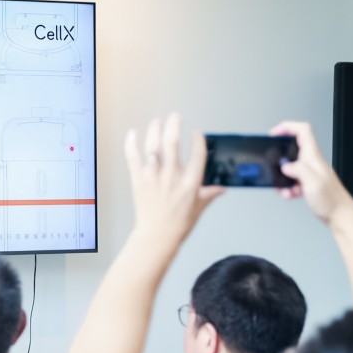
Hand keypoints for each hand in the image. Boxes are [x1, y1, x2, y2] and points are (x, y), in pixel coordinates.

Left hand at [125, 113, 224, 241]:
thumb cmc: (178, 224)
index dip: (198, 141)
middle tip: (175, 116)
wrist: (157, 236)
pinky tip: (132, 134)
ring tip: (157, 121)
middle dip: (174, 126)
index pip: (197, 154)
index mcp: (191, 182)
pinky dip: (131, 145)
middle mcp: (172, 176)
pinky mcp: (139, 180)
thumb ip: (209, 194)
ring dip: (155, 131)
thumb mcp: (199, 208)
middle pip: (173, 143)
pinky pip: (133, 158)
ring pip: (153, 147)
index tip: (197, 134)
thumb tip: (221, 189)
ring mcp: (154, 177)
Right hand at [269, 121, 352, 223]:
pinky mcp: (307, 183)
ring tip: (284, 187)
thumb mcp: (313, 182)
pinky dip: (287, 187)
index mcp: (313, 157)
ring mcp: (309, 172)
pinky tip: (290, 194)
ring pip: (289, 167)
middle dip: (279, 157)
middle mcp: (311, 162)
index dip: (287, 127)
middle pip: (292, 148)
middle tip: (272, 164)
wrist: (340, 216)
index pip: (302, 131)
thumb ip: (298, 169)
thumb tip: (285, 165)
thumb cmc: (332, 201)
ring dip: (282, 177)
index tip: (274, 134)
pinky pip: (292, 180)